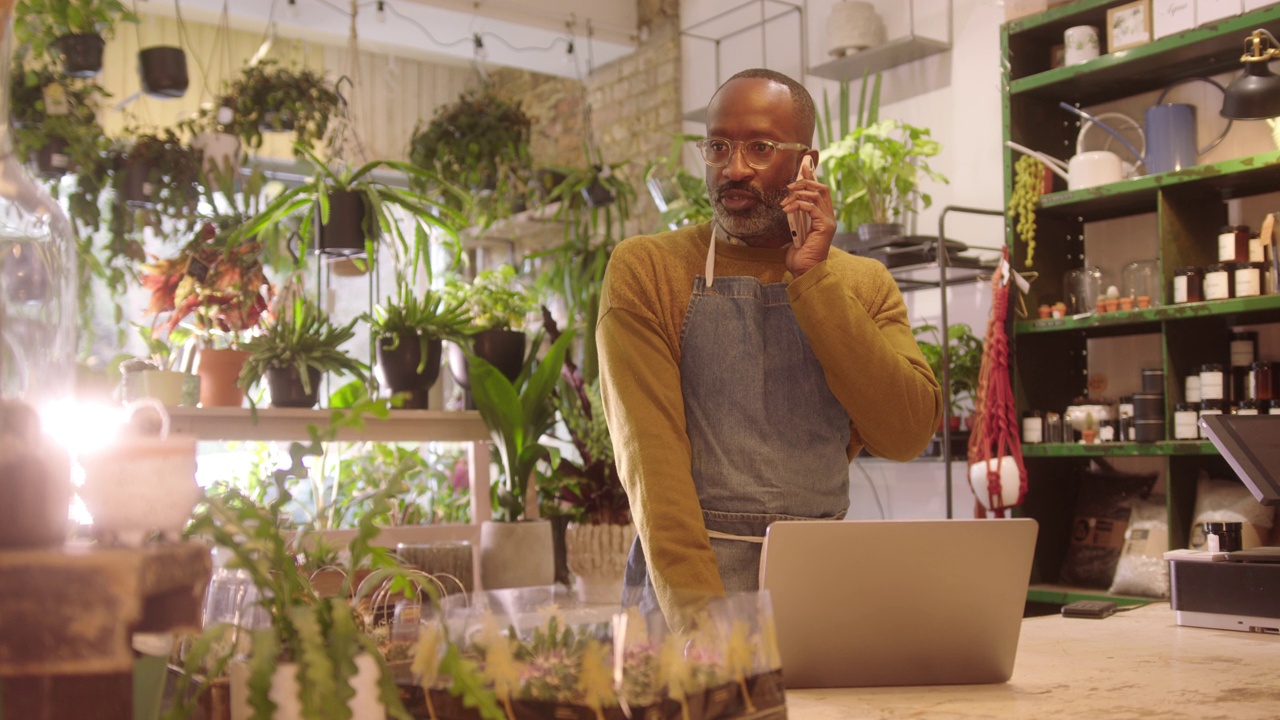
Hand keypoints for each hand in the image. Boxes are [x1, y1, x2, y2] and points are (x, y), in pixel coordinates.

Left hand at [781, 160, 835, 275]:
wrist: (804, 272)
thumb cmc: (799, 256)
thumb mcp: (795, 232)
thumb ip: (796, 218)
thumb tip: (788, 204)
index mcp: (823, 217)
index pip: (821, 191)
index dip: (812, 178)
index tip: (803, 167)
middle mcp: (829, 217)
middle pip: (821, 188)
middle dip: (805, 181)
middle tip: (790, 185)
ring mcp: (828, 221)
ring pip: (816, 195)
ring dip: (798, 194)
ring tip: (785, 202)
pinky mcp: (825, 226)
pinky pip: (811, 207)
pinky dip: (797, 204)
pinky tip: (787, 209)